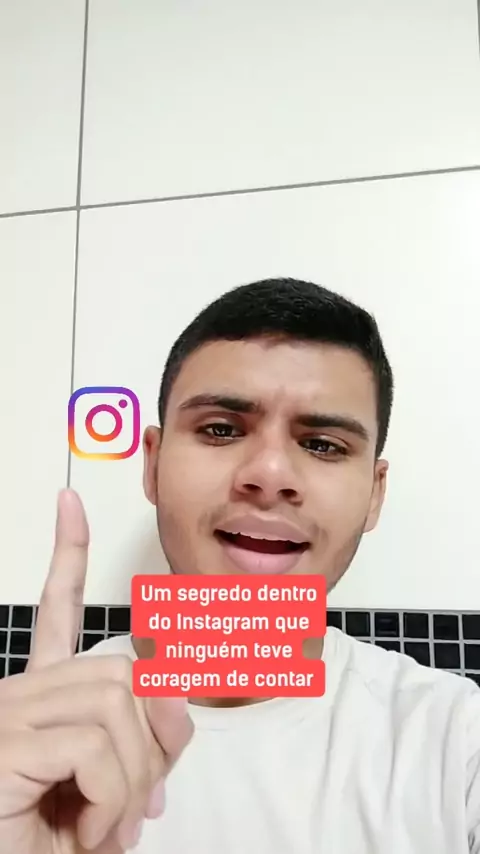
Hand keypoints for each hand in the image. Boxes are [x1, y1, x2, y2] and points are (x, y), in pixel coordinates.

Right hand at [0, 489, 193, 852]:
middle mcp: (20, 692)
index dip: (67, 556)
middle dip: (151, 741)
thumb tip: (173, 702)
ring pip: (115, 703)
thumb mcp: (118, 786)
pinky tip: (88, 833)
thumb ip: (150, 740)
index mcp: (41, 696)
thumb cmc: (52, 841)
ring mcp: (9, 713)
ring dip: (133, 778)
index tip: (70, 505)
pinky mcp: (5, 743)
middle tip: (133, 810)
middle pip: (122, 672)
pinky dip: (112, 799)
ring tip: (107, 827)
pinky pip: (95, 748)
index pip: (58, 610)